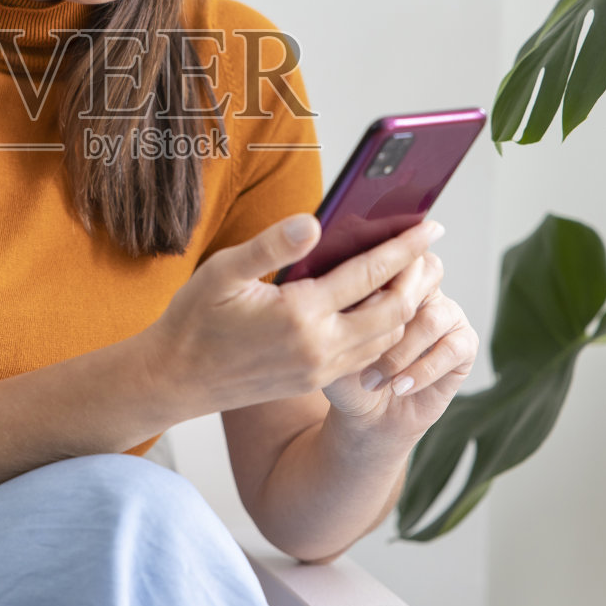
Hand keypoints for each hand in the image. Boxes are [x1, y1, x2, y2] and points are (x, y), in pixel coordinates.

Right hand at [143, 213, 437, 418]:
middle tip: (426, 251)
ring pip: (386, 340)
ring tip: (409, 277)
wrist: (175, 379)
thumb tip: (316, 222)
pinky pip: (367, 358)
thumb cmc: (195, 319)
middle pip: (394, 312)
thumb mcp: (224, 271)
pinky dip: (384, 332)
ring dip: (404, 308)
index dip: (404, 248)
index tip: (430, 227)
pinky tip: (379, 309)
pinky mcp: (315, 383)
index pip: (369, 275)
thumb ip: (273, 245)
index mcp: (299, 314)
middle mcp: (319, 348)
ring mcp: (319, 371)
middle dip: (417, 280)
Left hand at [321, 226, 477, 444]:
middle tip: (366, 336)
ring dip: (400, 351)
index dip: (383, 265)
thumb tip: (335, 285)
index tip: (356, 293)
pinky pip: (453, 348)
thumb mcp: (332, 338)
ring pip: (432, 316)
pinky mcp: (463, 344)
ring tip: (373, 379)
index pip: (397, 250)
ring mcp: (447, 313)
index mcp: (392, 274)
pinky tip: (399, 386)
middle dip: (395, 305)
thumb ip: (340, 308)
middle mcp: (424, 288)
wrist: (366, 414)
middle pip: (427, 271)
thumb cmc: (344, 370)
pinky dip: (423, 370)